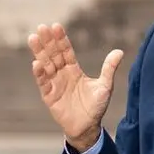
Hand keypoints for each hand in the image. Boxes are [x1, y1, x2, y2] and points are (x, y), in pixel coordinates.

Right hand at [28, 23, 123, 149]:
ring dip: (39, 52)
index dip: (61, 39)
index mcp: (74, 70)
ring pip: (45, 65)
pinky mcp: (49, 96)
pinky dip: (40, 74)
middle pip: (53, 54)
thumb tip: (120, 51)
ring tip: (33, 38)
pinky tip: (36, 63)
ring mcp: (55, 84)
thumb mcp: (105, 86)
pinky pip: (43, 83)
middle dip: (47, 41)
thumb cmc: (96, 106)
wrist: (88, 128)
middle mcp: (62, 74)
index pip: (66, 51)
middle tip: (41, 27)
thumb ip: (109, 68)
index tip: (56, 26)